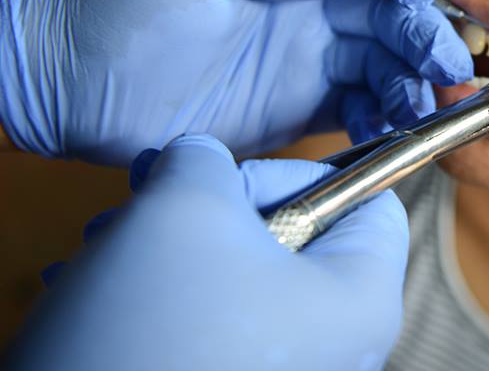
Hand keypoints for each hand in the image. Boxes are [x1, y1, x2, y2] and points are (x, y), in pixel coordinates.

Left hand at [0, 0, 472, 164]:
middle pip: (391, 8)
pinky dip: (385, 114)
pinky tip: (393, 121)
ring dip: (414, 76)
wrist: (58, 82)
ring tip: (426, 100)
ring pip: (384, 59)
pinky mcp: (295, 108)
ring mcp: (304, 55)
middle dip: (425, 31)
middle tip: (444, 60)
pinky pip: (358, 106)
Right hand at [7, 134, 407, 370]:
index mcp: (364, 298)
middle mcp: (342, 345)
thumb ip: (207, 160)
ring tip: (105, 241)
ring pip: (242, 278)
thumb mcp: (185, 207)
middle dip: (212, 208)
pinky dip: (165, 296)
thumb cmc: (156, 324)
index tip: (230, 182)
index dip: (301, 174)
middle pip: (298, 237)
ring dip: (172, 246)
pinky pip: (217, 324)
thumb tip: (201, 158)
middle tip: (145, 197)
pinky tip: (101, 287)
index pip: (371, 201)